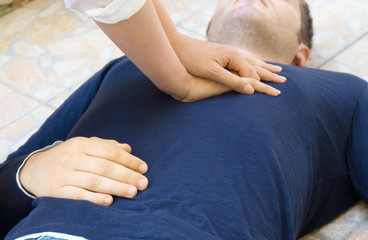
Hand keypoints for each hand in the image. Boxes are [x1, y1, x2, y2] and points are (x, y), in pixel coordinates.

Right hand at [19, 137, 148, 205]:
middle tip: (143, 183)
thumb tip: (128, 148)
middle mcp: (72, 158)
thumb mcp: (83, 146)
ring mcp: (64, 175)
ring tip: (132, 192)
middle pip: (104, 167)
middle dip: (126, 175)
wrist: (33, 170)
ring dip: (116, 187)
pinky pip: (78, 195)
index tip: (143, 168)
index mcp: (80, 144)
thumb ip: (105, 146)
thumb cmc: (66, 157)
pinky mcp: (57, 191)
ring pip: (94, 181)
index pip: (109, 151)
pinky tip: (110, 201)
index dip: (128, 160)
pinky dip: (95, 198)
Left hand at [172, 34, 285, 96]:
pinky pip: (244, 59)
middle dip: (270, 74)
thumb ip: (231, 81)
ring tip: (276, 69)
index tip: (270, 94)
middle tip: (284, 81)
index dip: (259, 85)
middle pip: (256, 65)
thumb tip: (250, 90)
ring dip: (264, 67)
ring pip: (252, 61)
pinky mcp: (223, 53)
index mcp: (234, 57)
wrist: (178, 47)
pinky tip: (252, 64)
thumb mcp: (212, 72)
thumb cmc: (192, 60)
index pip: (251, 74)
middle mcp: (234, 53)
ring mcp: (229, 52)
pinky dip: (253, 63)